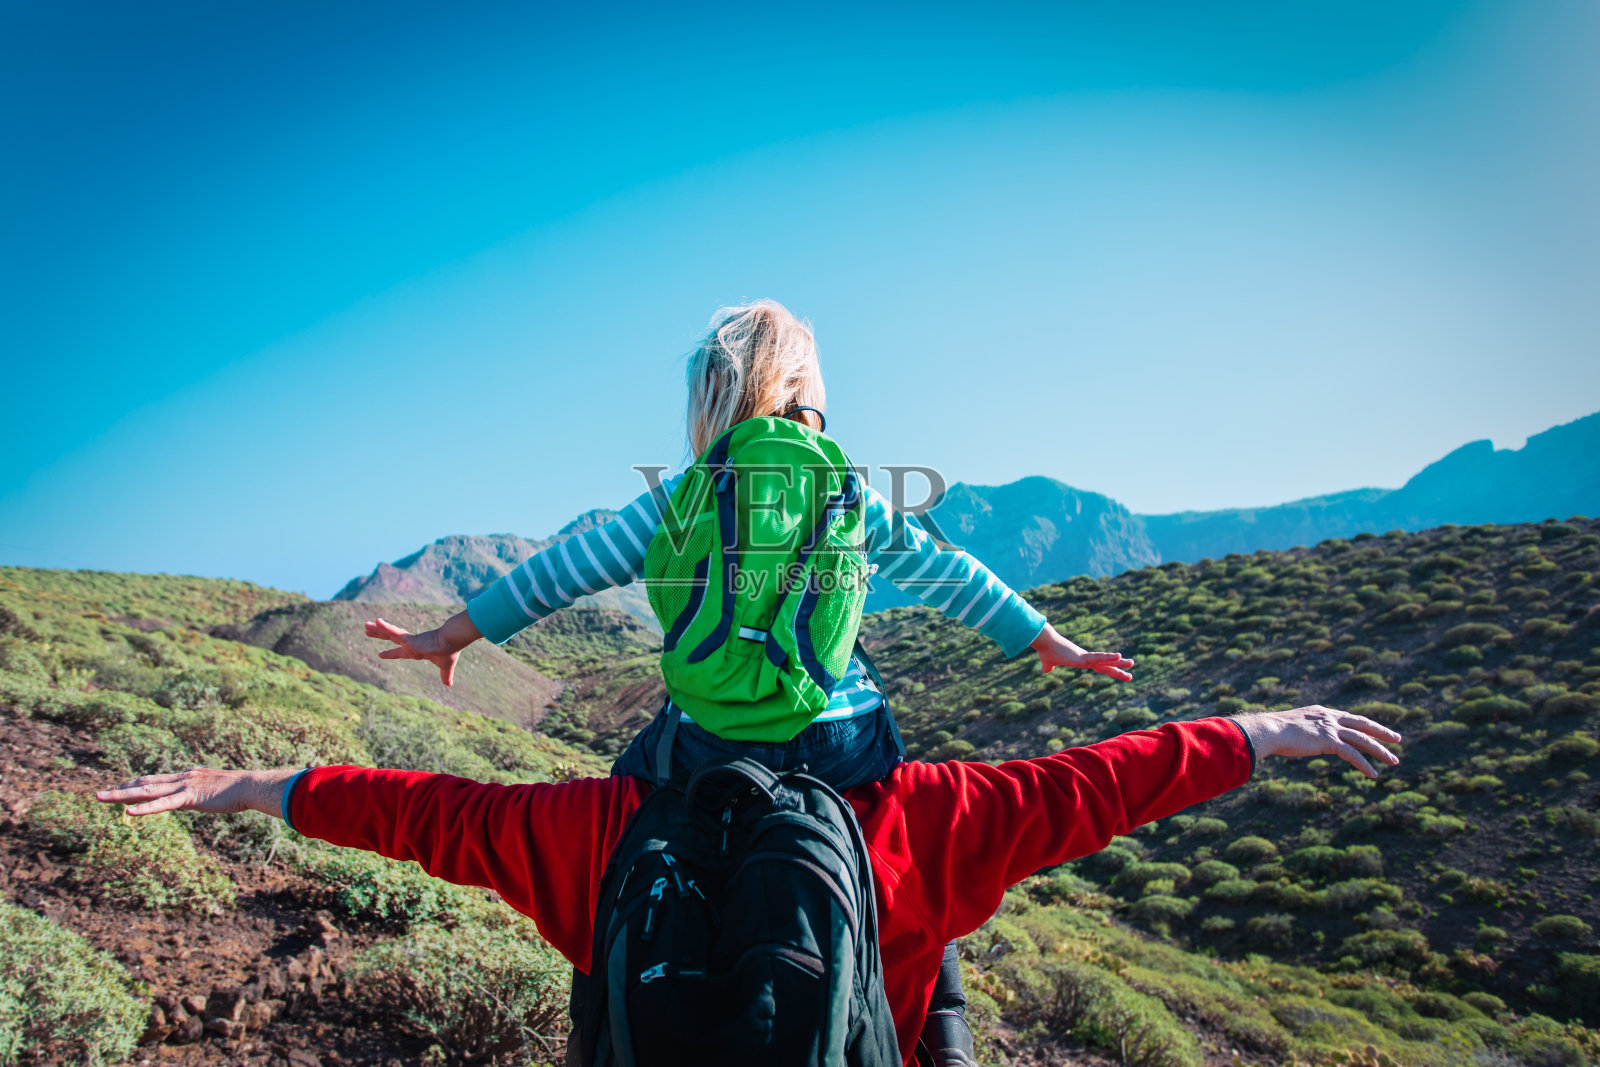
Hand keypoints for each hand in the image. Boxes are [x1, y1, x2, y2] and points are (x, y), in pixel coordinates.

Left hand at [94, 767, 294, 817]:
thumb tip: (210, 796)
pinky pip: (162, 804)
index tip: (121, 788)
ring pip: (146, 791)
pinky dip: (144, 807)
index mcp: (187, 777)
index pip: (156, 780)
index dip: (136, 784)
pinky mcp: (188, 798)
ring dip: (121, 794)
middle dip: (121, 788)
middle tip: (100, 793)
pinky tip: (128, 811)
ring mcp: (183, 787)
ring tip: (100, 797)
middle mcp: (181, 778)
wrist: (251, 785)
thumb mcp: (218, 790)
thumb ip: (207, 792)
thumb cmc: (240, 790)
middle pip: (145, 783)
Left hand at [365, 611, 481, 686]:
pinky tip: (377, 621)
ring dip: (377, 630)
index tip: (380, 654)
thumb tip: (449, 684)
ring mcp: (408, 640)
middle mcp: (409, 643)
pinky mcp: (409, 639)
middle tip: (366, 629)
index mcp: (415, 650)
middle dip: (378, 634)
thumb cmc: (449, 651)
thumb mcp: (445, 666)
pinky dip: (385, 627)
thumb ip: (445, 675)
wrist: (452, 641)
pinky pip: (394, 632)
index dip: (390, 653)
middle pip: (390, 637)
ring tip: (365, 625)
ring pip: (389, 633)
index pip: (399, 651)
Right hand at [1031, 625, 1133, 681]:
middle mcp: (1086, 658)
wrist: (1044, 642)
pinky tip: (1118, 656)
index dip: (1110, 669)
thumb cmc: (1047, 650)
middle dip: (1119, 670)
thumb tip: (1045, 670)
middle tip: (1131, 673)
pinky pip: (1098, 658)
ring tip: (1132, 663)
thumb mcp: (1048, 662)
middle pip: (1106, 666)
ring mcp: (1086, 658)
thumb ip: (1049, 666)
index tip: (1120, 672)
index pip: (1099, 666)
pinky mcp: (1082, 657)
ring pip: (1106, 661)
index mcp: (1082, 660)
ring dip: (1120, 663)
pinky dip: (1108, 657)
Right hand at [1234, 706, 1402, 777]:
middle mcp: (1329, 717)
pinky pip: (1352, 754)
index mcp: (1321, 712)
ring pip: (1363, 740)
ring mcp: (1330, 728)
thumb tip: (1293, 739)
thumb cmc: (1272, 731)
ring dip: (1380, 751)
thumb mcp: (1291, 728)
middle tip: (1397, 738)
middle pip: (1362, 724)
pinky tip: (1373, 774)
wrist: (1269, 730)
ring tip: (1394, 761)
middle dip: (1382, 732)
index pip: (1349, 718)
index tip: (1375, 730)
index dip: (1364, 725)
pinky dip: (1364, 765)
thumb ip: (1300, 732)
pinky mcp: (1330, 741)